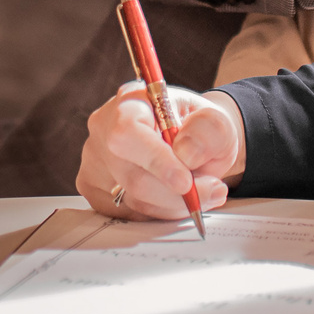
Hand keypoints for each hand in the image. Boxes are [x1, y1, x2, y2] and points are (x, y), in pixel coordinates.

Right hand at [78, 82, 244, 219]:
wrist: (194, 142)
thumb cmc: (200, 128)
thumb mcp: (216, 121)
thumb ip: (208, 131)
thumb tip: (186, 155)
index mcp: (130, 101)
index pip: (128, 132)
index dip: (155, 160)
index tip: (185, 182)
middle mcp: (104, 128)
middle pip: (131, 175)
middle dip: (176, 193)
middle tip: (213, 190)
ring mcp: (97, 160)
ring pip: (133, 199)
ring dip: (174, 204)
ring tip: (205, 191)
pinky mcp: (98, 187)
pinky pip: (131, 212)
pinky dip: (162, 212)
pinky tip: (180, 198)